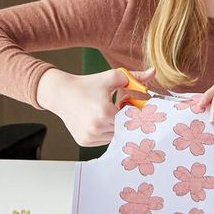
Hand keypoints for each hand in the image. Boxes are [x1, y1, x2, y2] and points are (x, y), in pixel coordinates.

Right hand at [37, 67, 155, 145]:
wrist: (60, 93)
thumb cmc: (87, 84)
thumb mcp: (112, 77)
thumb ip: (134, 77)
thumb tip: (153, 72)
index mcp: (105, 112)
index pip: (132, 118)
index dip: (136, 112)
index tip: (136, 106)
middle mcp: (97, 128)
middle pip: (125, 128)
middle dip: (127, 120)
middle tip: (123, 109)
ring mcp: (90, 136)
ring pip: (115, 136)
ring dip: (117, 127)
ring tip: (110, 113)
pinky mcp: (84, 141)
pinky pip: (104, 140)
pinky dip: (107, 132)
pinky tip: (101, 120)